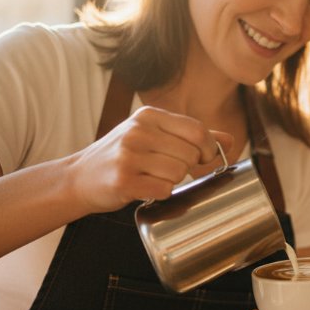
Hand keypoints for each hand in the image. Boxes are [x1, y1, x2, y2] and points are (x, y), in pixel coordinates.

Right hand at [67, 106, 233, 212]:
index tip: (203, 158)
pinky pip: (163, 190)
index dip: (208, 149)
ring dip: (171, 181)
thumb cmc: (123, 156)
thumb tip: (230, 141)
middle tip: (167, 169)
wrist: (79, 178)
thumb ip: (192, 136)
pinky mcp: (123, 180)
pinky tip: (144, 188)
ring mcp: (129, 155)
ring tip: (152, 177)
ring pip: (178, 173)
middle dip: (187, 168)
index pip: (197, 130)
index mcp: (148, 116)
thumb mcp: (154, 136)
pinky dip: (160, 194)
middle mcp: (138, 131)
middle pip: (190, 154)